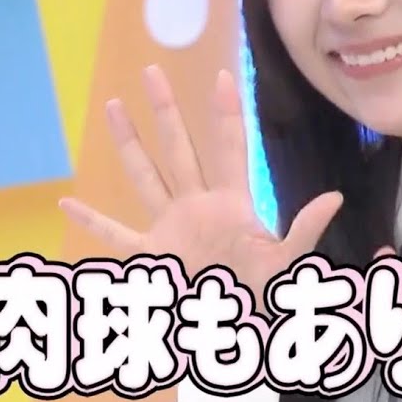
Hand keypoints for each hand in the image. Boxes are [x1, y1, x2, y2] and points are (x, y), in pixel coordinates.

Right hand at [58, 66, 342, 310]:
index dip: (226, 113)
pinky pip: (118, 236)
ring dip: (129, 143)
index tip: (222, 75)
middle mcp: (198, 206)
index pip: (230, 147)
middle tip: (151, 70)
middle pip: (178, 147)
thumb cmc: (268, 297)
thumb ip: (305, 230)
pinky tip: (67, 203)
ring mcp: (171, 227)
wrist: (241, 331)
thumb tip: (333, 198)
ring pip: (146, 176)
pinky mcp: (152, 256)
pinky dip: (93, 222)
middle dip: (165, 110)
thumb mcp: (288, 263)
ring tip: (115, 106)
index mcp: (232, 203)